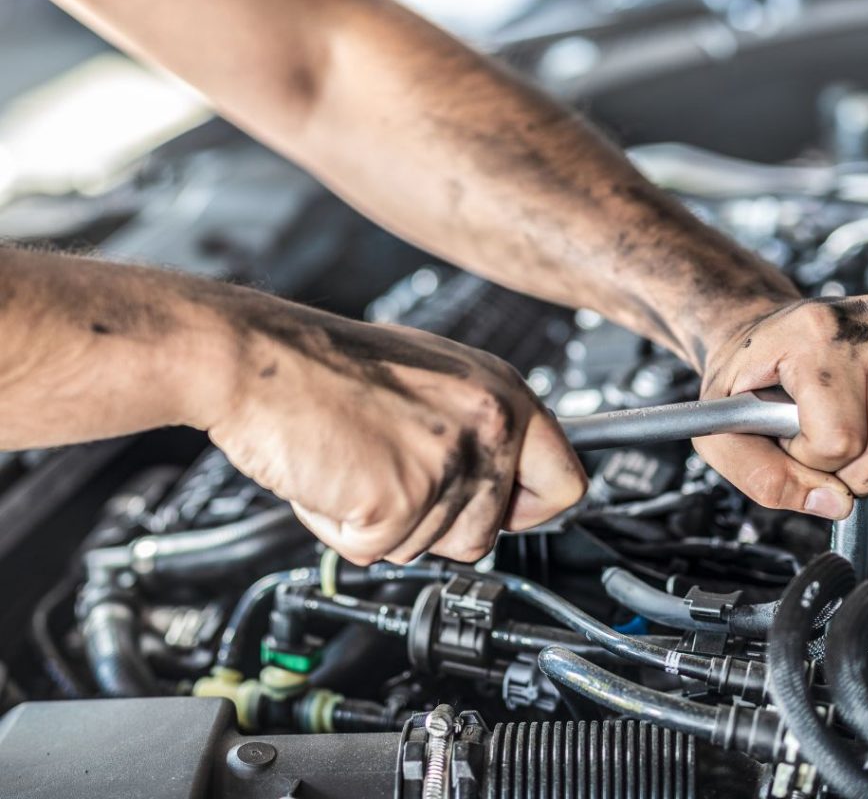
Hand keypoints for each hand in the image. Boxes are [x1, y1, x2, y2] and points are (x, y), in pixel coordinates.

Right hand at [203, 295, 586, 563]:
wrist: (259, 358)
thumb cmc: (330, 365)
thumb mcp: (432, 378)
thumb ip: (476, 428)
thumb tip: (501, 480)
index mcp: (501, 392)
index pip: (565, 482)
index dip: (529, 509)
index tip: (507, 513)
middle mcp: (487, 426)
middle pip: (489, 534)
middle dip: (436, 523)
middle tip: (391, 474)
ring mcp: (447, 464)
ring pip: (428, 548)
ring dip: (384, 523)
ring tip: (356, 462)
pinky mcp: (399, 500)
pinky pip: (375, 551)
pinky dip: (342, 528)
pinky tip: (331, 477)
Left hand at [695, 295, 867, 518]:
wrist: (764, 332)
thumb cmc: (746, 377)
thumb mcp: (723, 428)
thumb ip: (762, 476)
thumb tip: (835, 503)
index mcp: (813, 333)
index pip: (838, 438)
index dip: (810, 458)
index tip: (792, 438)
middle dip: (854, 470)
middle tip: (824, 446)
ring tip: (850, 426)